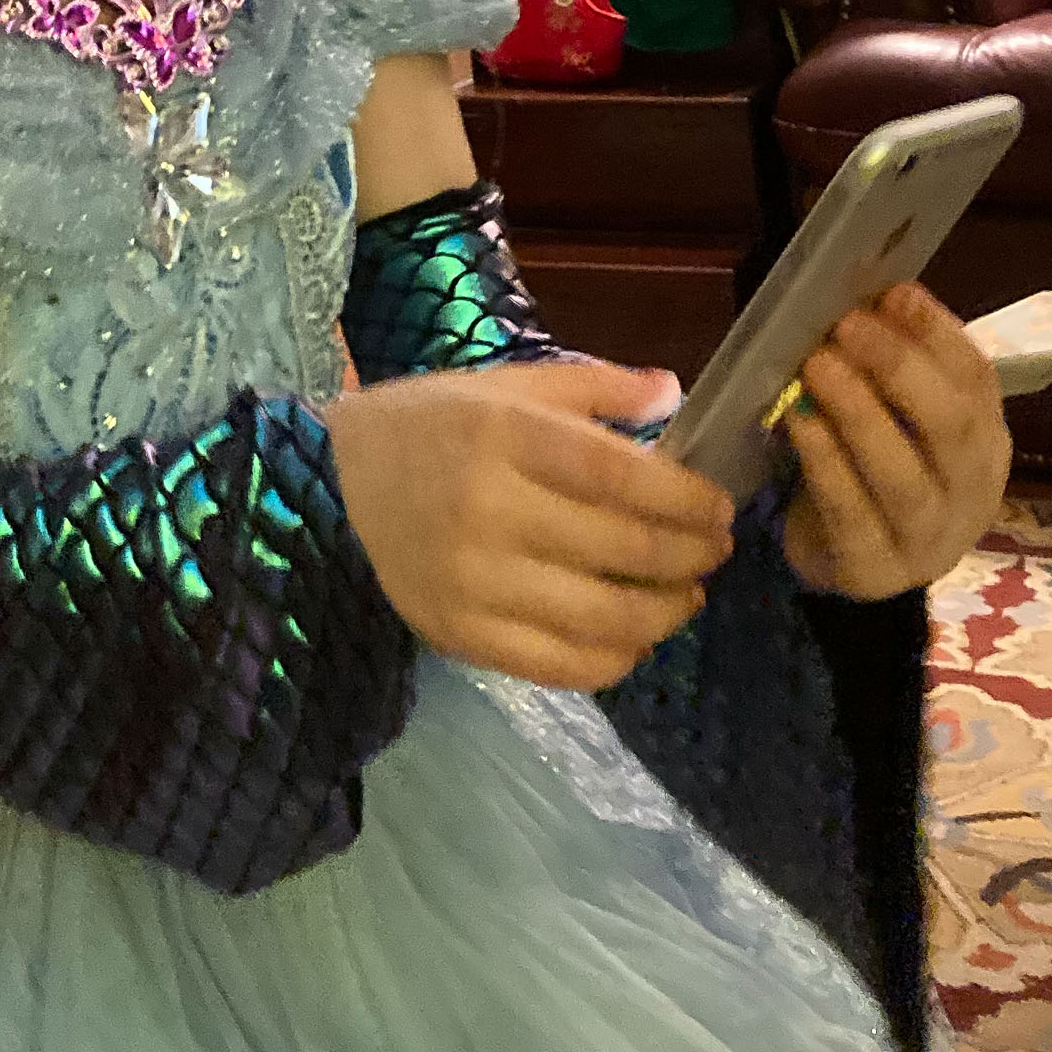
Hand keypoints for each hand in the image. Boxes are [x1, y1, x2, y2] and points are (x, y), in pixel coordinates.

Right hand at [326, 360, 736, 691]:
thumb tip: (676, 393)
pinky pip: (562, 665)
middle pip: (623, 548)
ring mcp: (476, 581)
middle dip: (690, 554)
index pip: (622, 476)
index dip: (686, 498)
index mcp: (503, 435)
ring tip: (686, 596)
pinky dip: (615, 658)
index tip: (719, 506)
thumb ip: (592, 387)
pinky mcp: (464, 635)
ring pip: (604, 617)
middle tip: (715, 550)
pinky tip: (635, 638)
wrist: (332, 486)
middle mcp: (491, 509)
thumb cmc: (431, 425)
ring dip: (665, 611)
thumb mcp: (504, 385)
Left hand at [781, 283, 1009, 599]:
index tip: (891, 294)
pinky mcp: (874, 570)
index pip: (977, 379)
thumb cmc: (876, 463)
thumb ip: (893, 362)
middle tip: (846, 326)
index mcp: (984, 438)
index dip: (936, 332)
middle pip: (950, 426)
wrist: (858, 559)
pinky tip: (798, 423)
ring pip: (903, 476)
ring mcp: (928, 538)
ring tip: (817, 367)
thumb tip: (874, 295)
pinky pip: (852, 514)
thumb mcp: (897, 412)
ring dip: (859, 414)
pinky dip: (825, 463)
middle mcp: (969, 489)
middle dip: (898, 368)